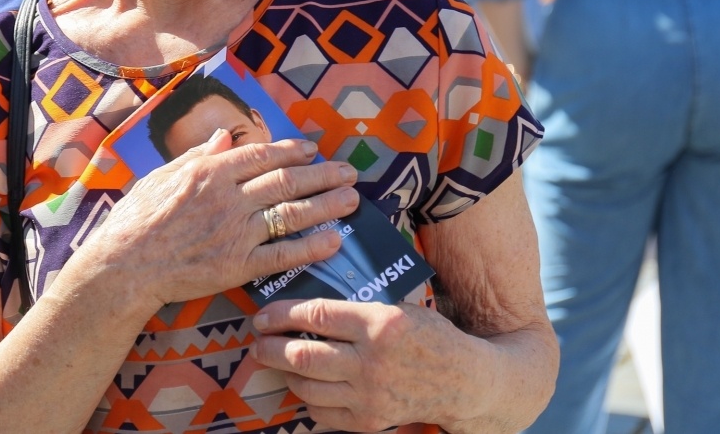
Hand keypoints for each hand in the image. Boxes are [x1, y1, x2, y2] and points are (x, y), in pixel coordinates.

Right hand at [75, 132, 359, 311]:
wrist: (125, 265)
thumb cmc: (136, 219)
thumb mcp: (162, 175)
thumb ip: (197, 155)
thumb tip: (225, 137)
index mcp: (210, 172)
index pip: (262, 155)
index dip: (292, 150)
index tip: (313, 148)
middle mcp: (228, 198)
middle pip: (286, 181)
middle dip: (322, 174)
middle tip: (348, 172)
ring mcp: (235, 232)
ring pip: (291, 214)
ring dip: (326, 205)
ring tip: (351, 200)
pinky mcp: (237, 266)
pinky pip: (282, 255)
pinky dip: (310, 247)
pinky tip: (333, 240)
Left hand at [251, 296, 479, 431]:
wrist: (462, 381)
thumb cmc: (427, 336)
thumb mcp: (397, 306)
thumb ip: (356, 305)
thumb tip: (306, 300)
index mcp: (378, 323)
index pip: (316, 316)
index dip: (281, 314)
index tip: (263, 316)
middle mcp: (371, 361)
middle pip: (302, 356)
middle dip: (270, 348)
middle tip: (257, 342)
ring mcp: (369, 395)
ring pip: (307, 386)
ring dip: (285, 373)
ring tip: (279, 361)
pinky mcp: (369, 421)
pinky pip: (321, 412)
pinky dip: (307, 398)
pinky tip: (307, 384)